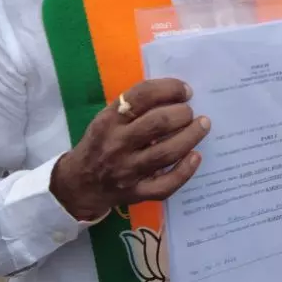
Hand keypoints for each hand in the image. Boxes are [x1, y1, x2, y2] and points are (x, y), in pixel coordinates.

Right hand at [49, 79, 209, 220]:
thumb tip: (174, 94)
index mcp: (109, 121)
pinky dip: (184, 171)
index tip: (185, 90)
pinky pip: (165, 185)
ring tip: (203, 125)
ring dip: (190, 136)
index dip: (169, 89)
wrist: (79, 184)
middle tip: (191, 111)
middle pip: (158, 124)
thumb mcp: (106, 119)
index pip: (142, 96)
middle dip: (182, 113)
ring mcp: (127, 171)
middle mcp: (117, 144)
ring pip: (166, 153)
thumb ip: (133, 108)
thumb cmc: (100, 144)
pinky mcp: (136, 193)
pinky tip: (196, 156)